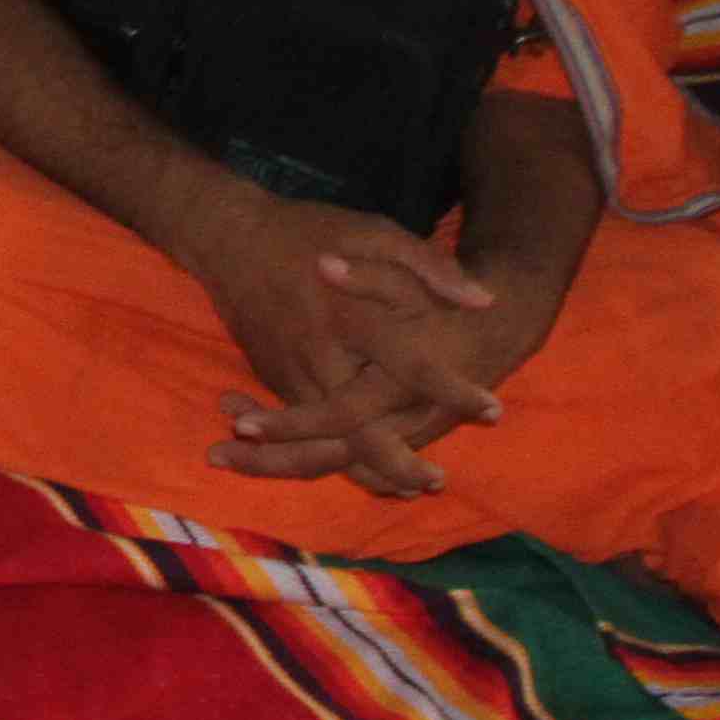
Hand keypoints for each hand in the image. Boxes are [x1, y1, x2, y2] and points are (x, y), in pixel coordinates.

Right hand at [179, 191, 502, 472]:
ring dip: (365, 466)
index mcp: (349, 313)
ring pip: (324, 436)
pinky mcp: (272, 378)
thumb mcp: (374, 232)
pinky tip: (365, 469)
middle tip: (438, 479)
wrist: (227, 236)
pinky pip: (301, 429)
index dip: (452, 389)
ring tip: (407, 488)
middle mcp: (317, 350)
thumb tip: (483, 300)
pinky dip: (332, 454)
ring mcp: (289, 368)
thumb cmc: (309, 232)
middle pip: (357, 422)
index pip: (409, 362)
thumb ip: (429, 265)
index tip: (492, 408)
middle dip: (397, 458)